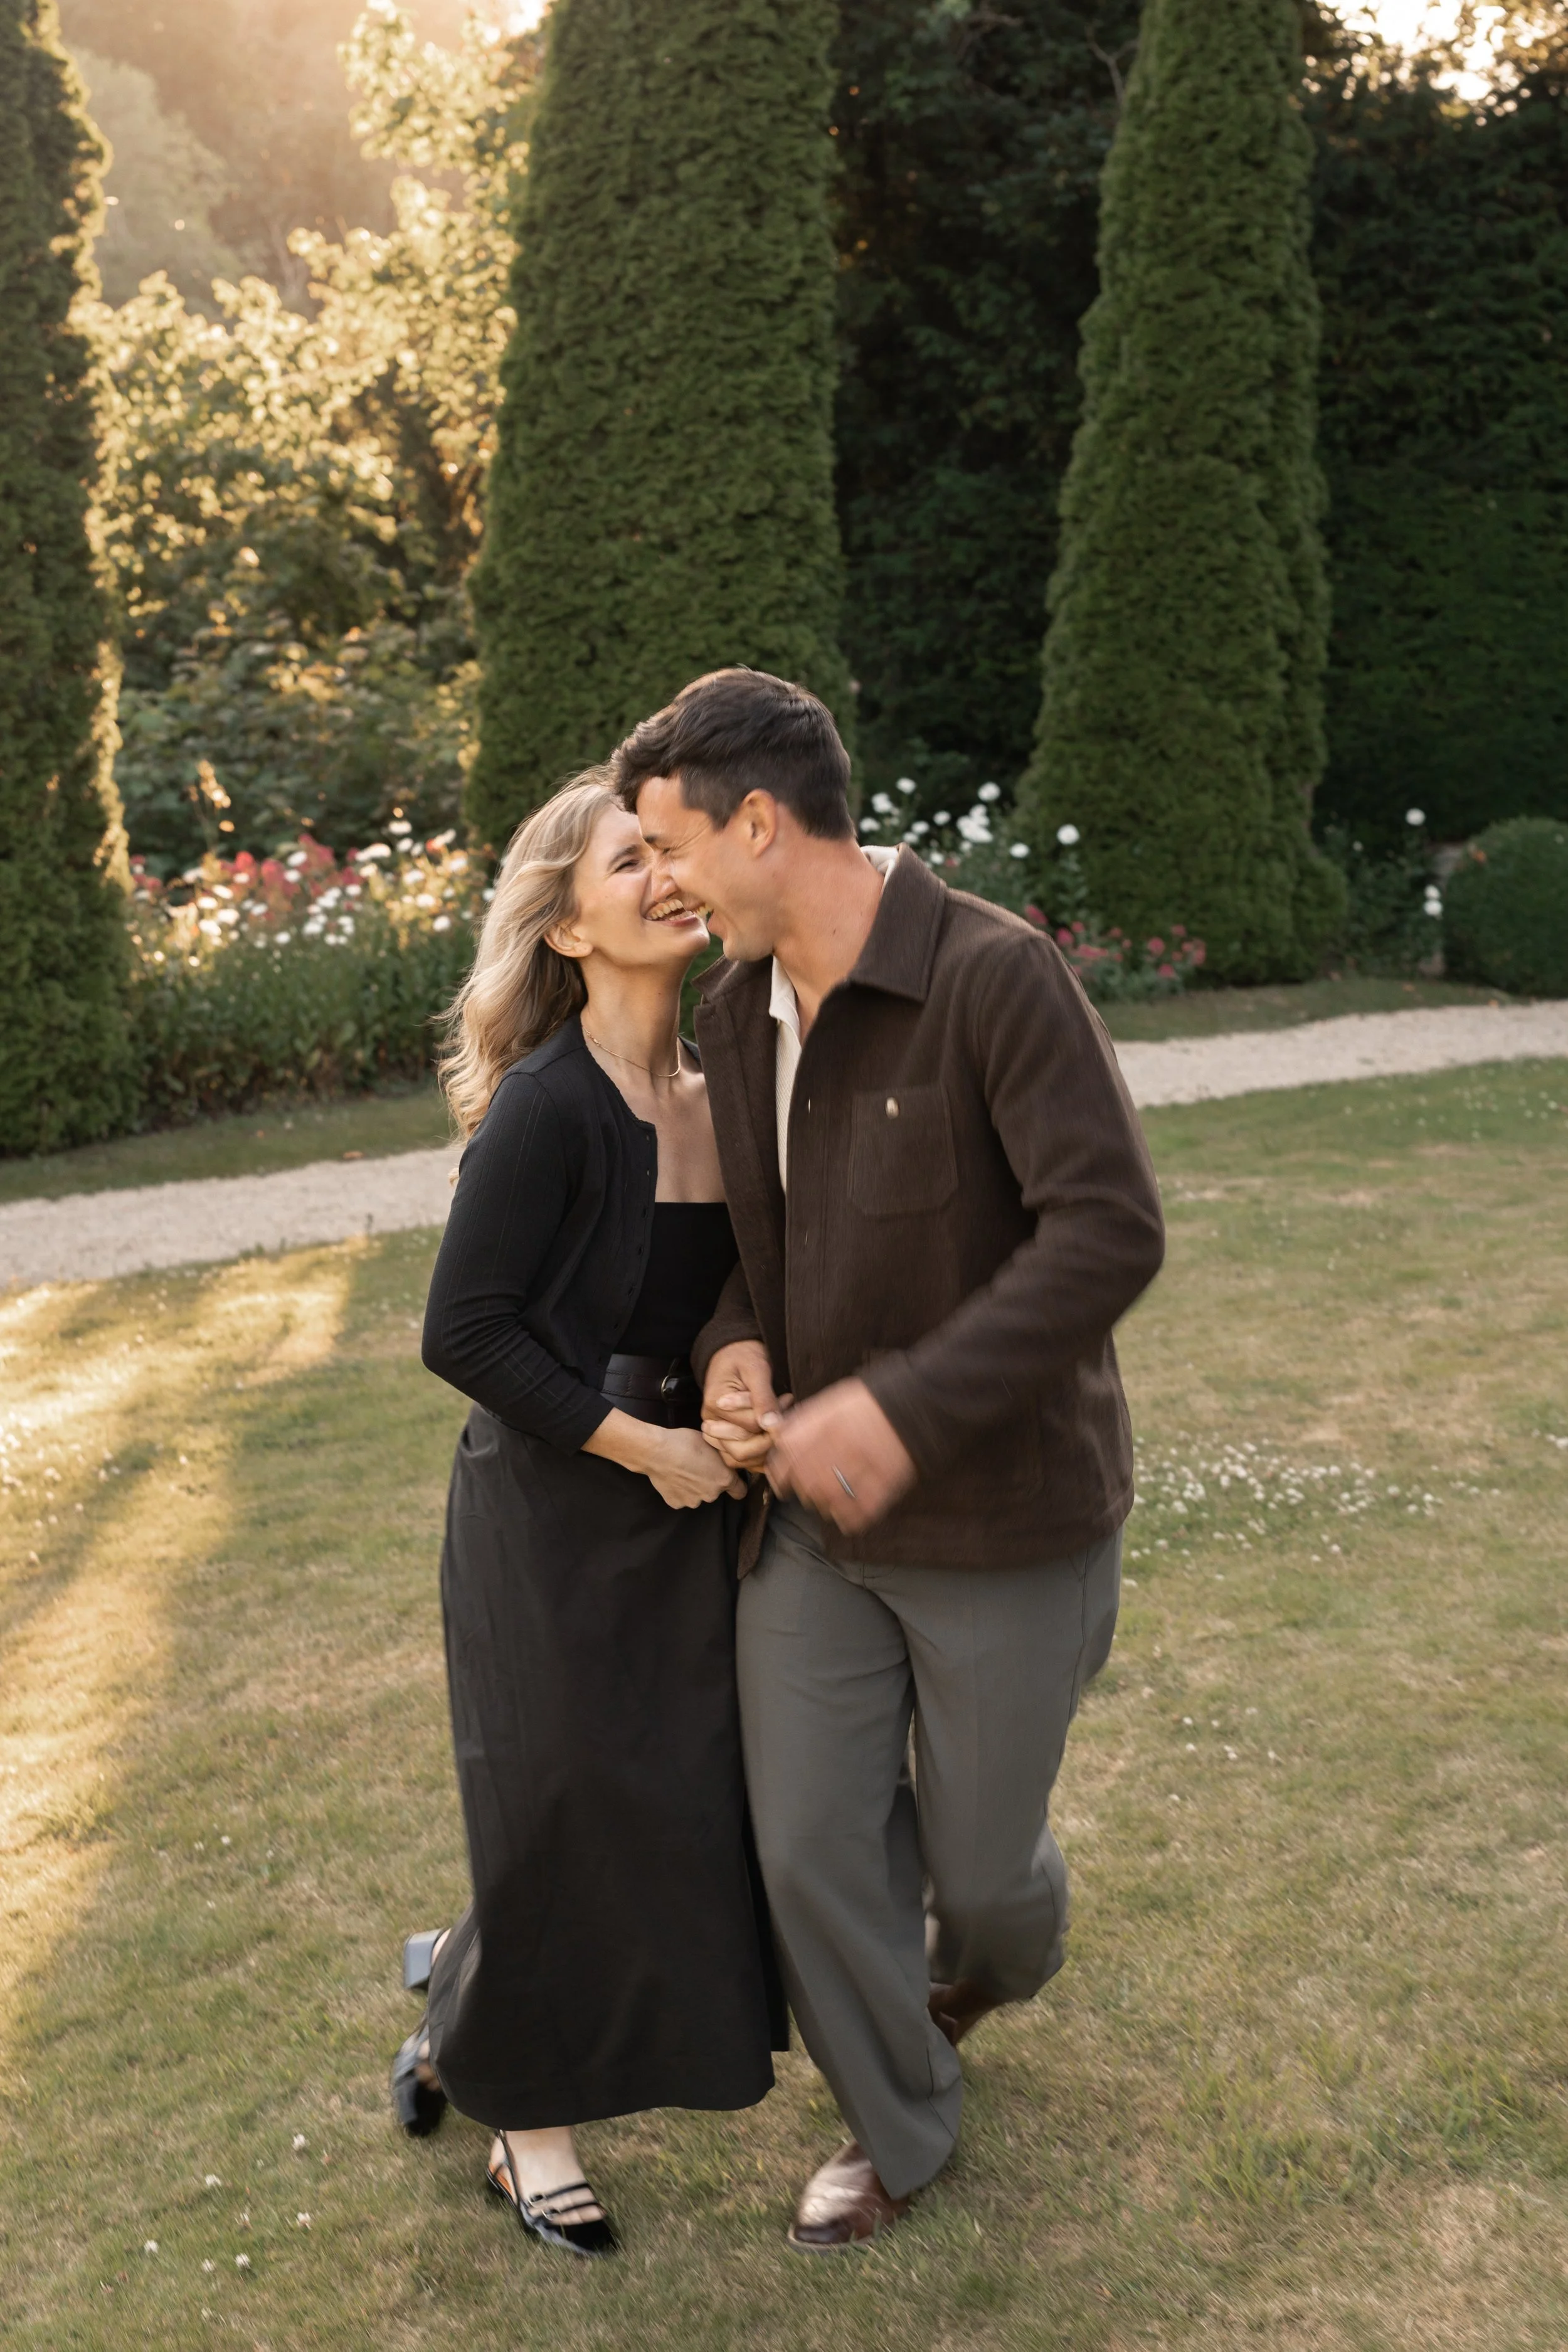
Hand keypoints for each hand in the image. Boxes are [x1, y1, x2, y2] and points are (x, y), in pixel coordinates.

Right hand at [582, 1406, 743, 1505]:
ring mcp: (693, 1502)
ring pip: (698, 1495)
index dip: (737, 1485)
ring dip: (694, 1487)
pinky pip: (681, 1498)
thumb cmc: (685, 1442)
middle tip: (698, 1466)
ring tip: (683, 1470)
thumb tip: (726, 1460)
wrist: (657, 1451)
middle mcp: (711, 1495)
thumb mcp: (711, 1443)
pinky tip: (673, 1477)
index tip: (731, 1479)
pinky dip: (679, 1491)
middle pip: (715, 1491)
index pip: (740, 1491)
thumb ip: (722, 1457)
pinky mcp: (676, 1503)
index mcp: (724, 1479)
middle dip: (710, 1481)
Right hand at [701, 1340, 791, 1471]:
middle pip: (740, 1450)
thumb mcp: (756, 1369)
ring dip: (765, 1447)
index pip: (749, 1427)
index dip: (772, 1418)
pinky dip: (759, 1455)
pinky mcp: (725, 1436)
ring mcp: (717, 1431)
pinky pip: (740, 1458)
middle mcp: (711, 1421)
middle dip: (769, 1438)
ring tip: (779, 1422)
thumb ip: (763, 1397)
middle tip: (786, 1414)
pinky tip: (773, 1438)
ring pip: (740, 1458)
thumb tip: (771, 1425)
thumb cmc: (744, 1355)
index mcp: (715, 1404)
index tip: (788, 1399)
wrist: (733, 1351)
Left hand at [766, 1379, 916, 1534]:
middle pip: (805, 1485)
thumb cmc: (868, 1404)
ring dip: (826, 1504)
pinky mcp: (883, 1487)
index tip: (783, 1482)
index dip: (780, 1475)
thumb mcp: (830, 1402)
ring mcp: (861, 1469)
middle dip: (805, 1490)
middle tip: (814, 1487)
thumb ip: (802, 1421)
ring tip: (833, 1498)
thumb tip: (775, 1430)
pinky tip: (852, 1510)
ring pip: (827, 1502)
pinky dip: (851, 1518)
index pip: (785, 1461)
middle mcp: (836, 1448)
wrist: (913, 1405)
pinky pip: (857, 1515)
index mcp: (821, 1427)